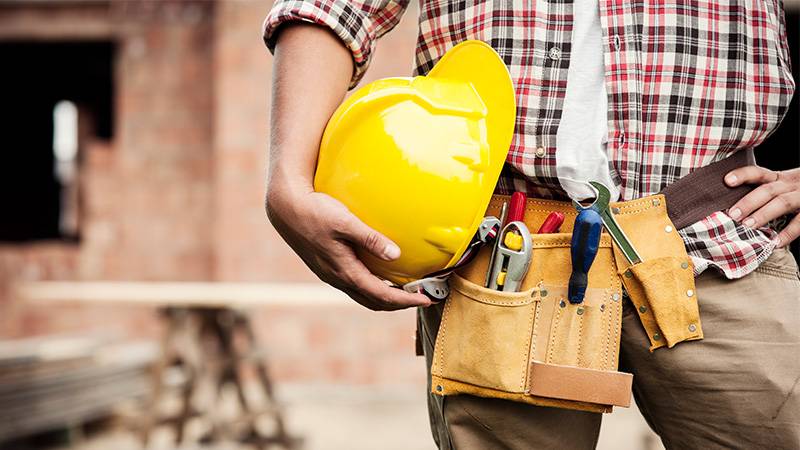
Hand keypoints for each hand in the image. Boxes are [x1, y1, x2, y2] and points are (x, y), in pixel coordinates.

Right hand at [266, 185, 431, 310]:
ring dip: (386, 297)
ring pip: (363, 295)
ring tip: (406, 290)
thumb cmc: (315, 211)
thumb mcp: (345, 222)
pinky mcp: (327, 266)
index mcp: (344, 271)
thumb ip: (371, 238)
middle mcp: (338, 278)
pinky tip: (381, 274)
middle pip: (374, 302)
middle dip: (399, 304)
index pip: (381, 295)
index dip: (406, 300)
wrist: (285, 208)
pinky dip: (373, 287)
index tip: (426, 299)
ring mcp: (331, 274)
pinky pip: (355, 285)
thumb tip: (396, 255)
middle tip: (422, 297)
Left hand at [725, 166, 799, 247]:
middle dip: (748, 202)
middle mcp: (791, 185)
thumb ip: (765, 195)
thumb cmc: (799, 193)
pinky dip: (788, 233)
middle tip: (732, 214)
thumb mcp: (785, 187)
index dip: (743, 175)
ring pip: (782, 203)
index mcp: (780, 178)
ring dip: (763, 214)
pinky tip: (775, 243)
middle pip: (767, 190)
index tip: (726, 180)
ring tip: (748, 226)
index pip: (759, 173)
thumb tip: (735, 210)